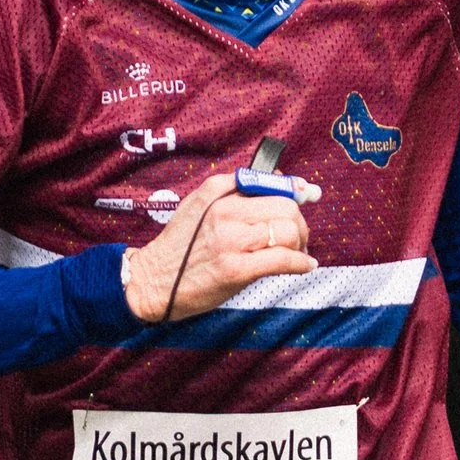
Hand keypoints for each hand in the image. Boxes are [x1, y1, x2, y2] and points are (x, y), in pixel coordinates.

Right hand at [122, 173, 322, 323]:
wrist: (152, 280)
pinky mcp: (236, 269)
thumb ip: (234, 190)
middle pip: (286, 207)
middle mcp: (224, 211)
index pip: (270, 182)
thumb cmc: (181, 246)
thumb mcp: (200, 205)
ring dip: (301, 244)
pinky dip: (300, 263)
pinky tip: (303, 267)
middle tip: (297, 237)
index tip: (306, 194)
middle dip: (299, 223)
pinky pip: (282, 259)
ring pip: (287, 231)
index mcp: (217, 191)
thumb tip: (281, 179)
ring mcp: (230, 240)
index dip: (294, 189)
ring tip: (297, 253)